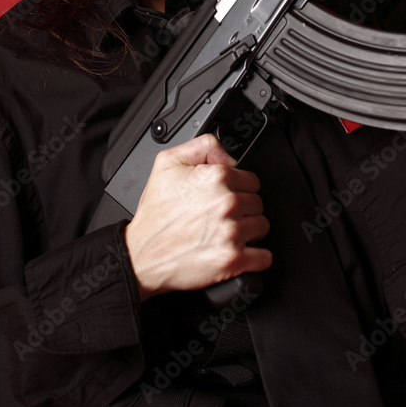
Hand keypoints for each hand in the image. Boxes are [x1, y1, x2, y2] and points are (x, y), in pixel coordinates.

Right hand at [123, 133, 271, 300]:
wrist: (141, 254)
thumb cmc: (154, 215)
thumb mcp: (168, 162)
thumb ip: (203, 146)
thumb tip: (229, 155)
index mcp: (216, 178)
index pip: (251, 180)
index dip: (239, 188)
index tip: (227, 196)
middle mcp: (226, 203)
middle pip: (258, 203)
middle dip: (244, 209)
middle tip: (223, 215)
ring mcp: (231, 232)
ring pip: (262, 226)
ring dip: (250, 230)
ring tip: (228, 232)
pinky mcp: (232, 260)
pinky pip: (264, 257)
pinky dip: (257, 257)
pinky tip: (241, 251)